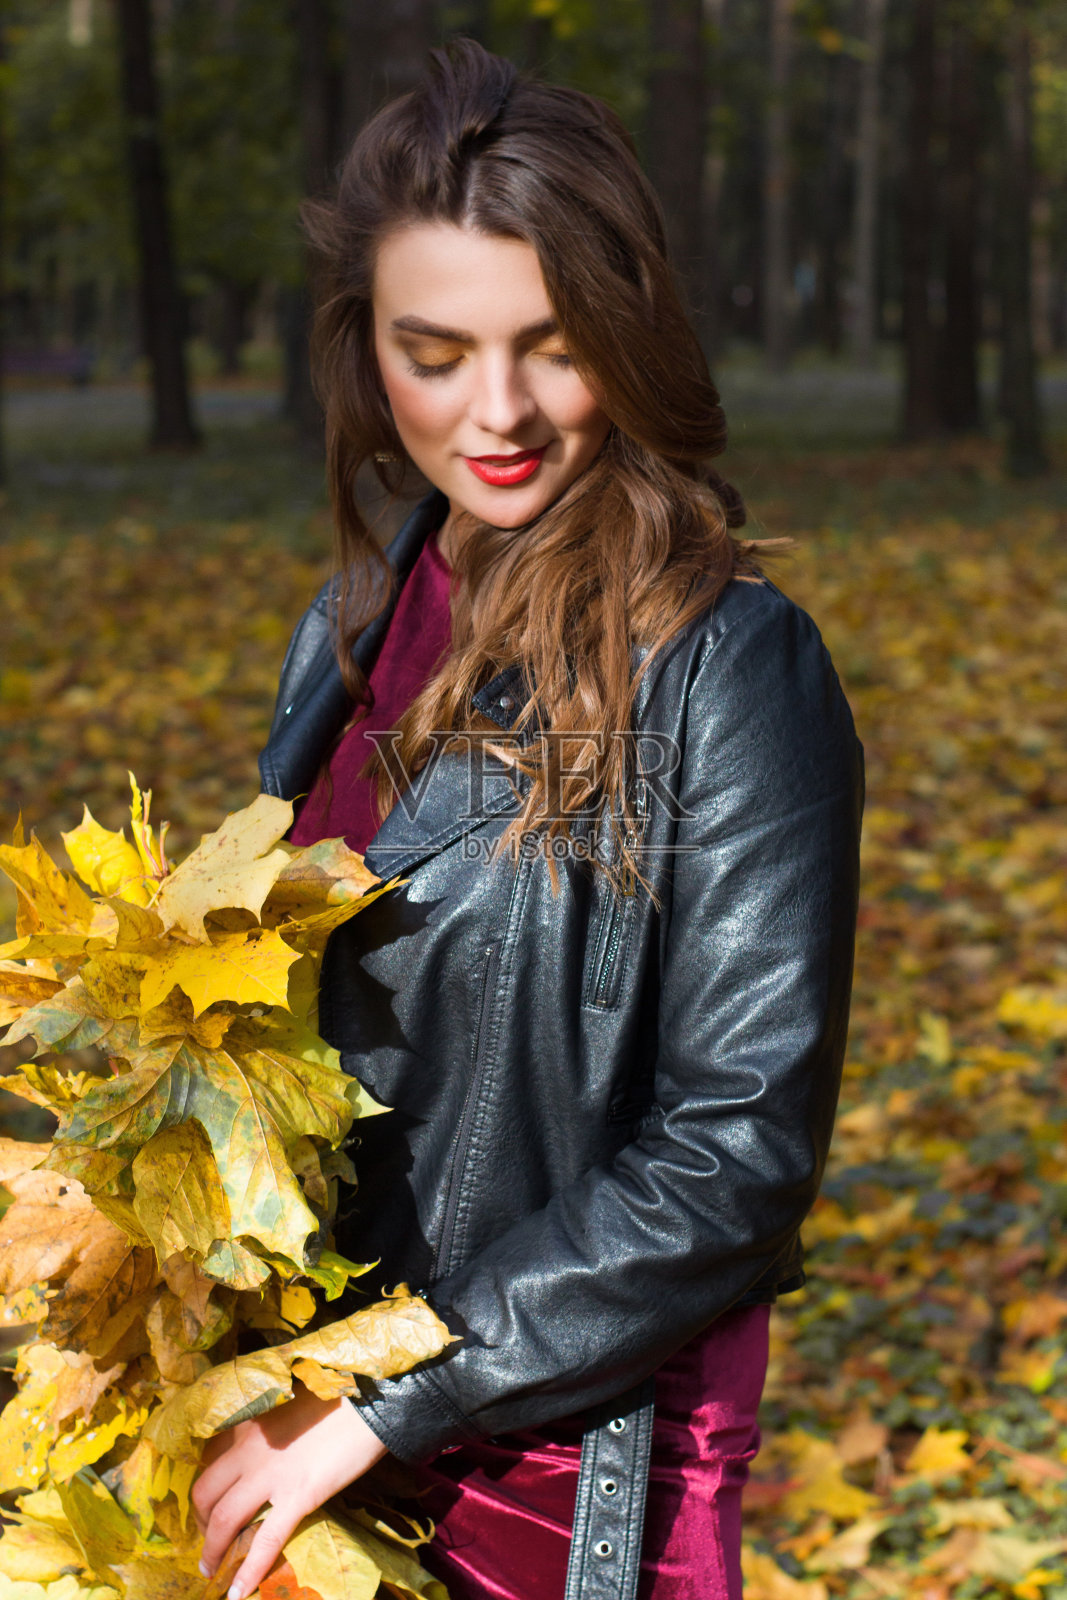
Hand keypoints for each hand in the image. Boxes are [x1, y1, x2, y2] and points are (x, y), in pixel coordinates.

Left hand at [192, 1380, 387, 1599]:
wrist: (370, 1403)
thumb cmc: (336, 1401)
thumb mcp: (289, 1407)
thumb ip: (269, 1432)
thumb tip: (266, 1455)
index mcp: (249, 1424)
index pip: (208, 1460)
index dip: (205, 1490)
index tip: (209, 1508)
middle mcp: (250, 1449)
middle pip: (205, 1492)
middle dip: (201, 1523)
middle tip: (210, 1542)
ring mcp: (271, 1474)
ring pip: (224, 1519)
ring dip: (213, 1550)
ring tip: (211, 1571)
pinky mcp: (298, 1496)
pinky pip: (266, 1540)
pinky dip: (249, 1570)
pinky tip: (239, 1591)